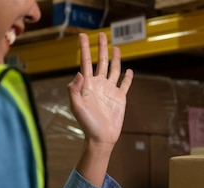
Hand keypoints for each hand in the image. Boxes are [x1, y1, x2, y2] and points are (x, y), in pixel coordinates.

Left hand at [69, 32, 133, 187]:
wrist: (101, 137)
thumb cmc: (87, 124)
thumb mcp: (77, 107)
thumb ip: (75, 90)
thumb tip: (79, 73)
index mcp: (88, 85)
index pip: (86, 62)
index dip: (85, 49)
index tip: (82, 36)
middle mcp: (99, 84)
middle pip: (101, 61)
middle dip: (101, 48)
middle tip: (101, 34)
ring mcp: (110, 90)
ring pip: (114, 70)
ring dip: (115, 58)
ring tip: (115, 47)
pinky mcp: (120, 98)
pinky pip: (125, 85)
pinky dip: (128, 77)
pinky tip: (129, 71)